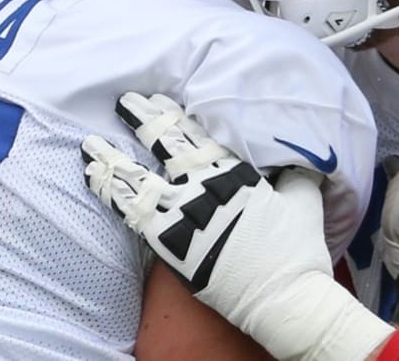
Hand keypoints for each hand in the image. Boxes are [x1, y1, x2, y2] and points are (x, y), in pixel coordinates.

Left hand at [82, 92, 393, 360]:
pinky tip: (94, 178)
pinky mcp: (170, 243)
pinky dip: (110, 193)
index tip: (159, 100)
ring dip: (114, 157)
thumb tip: (302, 161)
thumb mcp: (307, 203)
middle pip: (169, 146)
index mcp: (239, 174)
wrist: (285, 297)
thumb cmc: (299, 253)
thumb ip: (298, 177)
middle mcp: (208, 187)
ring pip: (141, 176)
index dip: (177, 117)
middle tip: (126, 101)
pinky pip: (131, 212)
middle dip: (146, 120)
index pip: (200, 137)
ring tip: (91, 143)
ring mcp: (186, 213)